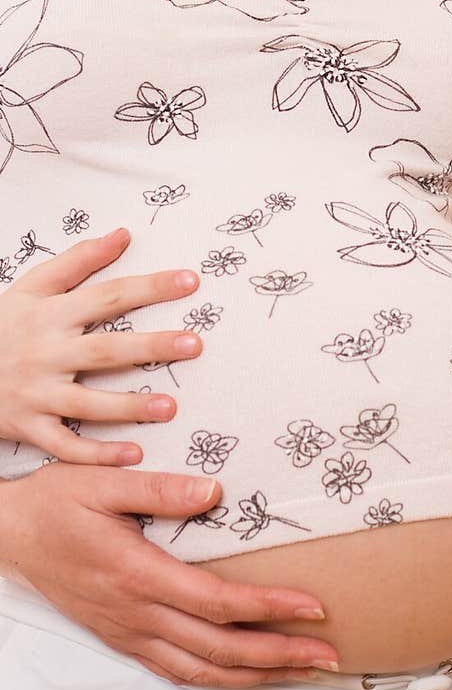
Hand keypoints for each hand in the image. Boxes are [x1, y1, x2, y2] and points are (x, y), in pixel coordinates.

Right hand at [0, 227, 204, 465]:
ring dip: (129, 406)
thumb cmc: (0, 326)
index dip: (150, 288)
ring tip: (170, 408)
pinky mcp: (29, 426)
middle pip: (106, 349)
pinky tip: (133, 454)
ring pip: (88, 403)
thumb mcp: (30, 287)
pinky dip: (96, 453)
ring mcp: (37, 393)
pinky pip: (65, 444)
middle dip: (151, 347)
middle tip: (194, 344)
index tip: (190, 282)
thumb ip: (78, 261)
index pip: (109, 296)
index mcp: (51, 315)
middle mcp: (46, 353)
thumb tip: (123, 235)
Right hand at [0, 463, 338, 686]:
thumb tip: (214, 492)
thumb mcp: (103, 481)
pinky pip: (177, 670)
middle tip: (328, 656)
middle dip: (280, 655)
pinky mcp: (122, 638)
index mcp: (137, 575)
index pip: (217, 603)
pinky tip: (246, 675)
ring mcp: (128, 632)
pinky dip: (218, 678)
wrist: (9, 536)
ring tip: (303, 671)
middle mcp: (136, 614)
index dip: (269, 609)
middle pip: (220, 649)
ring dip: (257, 675)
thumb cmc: (55, 503)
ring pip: (202, 670)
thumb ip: (160, 488)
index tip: (313, 608)